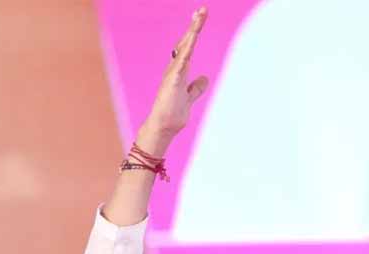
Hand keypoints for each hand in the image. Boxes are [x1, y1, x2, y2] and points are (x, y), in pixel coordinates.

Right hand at [137, 7, 209, 155]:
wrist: (163, 127)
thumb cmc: (174, 113)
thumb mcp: (190, 97)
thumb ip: (197, 87)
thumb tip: (205, 78)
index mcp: (180, 70)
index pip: (189, 46)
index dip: (194, 32)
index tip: (201, 16)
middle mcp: (175, 68)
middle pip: (187, 43)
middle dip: (195, 26)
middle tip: (203, 10)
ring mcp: (173, 75)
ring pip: (185, 50)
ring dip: (192, 34)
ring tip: (199, 18)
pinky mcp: (173, 84)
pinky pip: (181, 67)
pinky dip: (185, 55)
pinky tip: (190, 45)